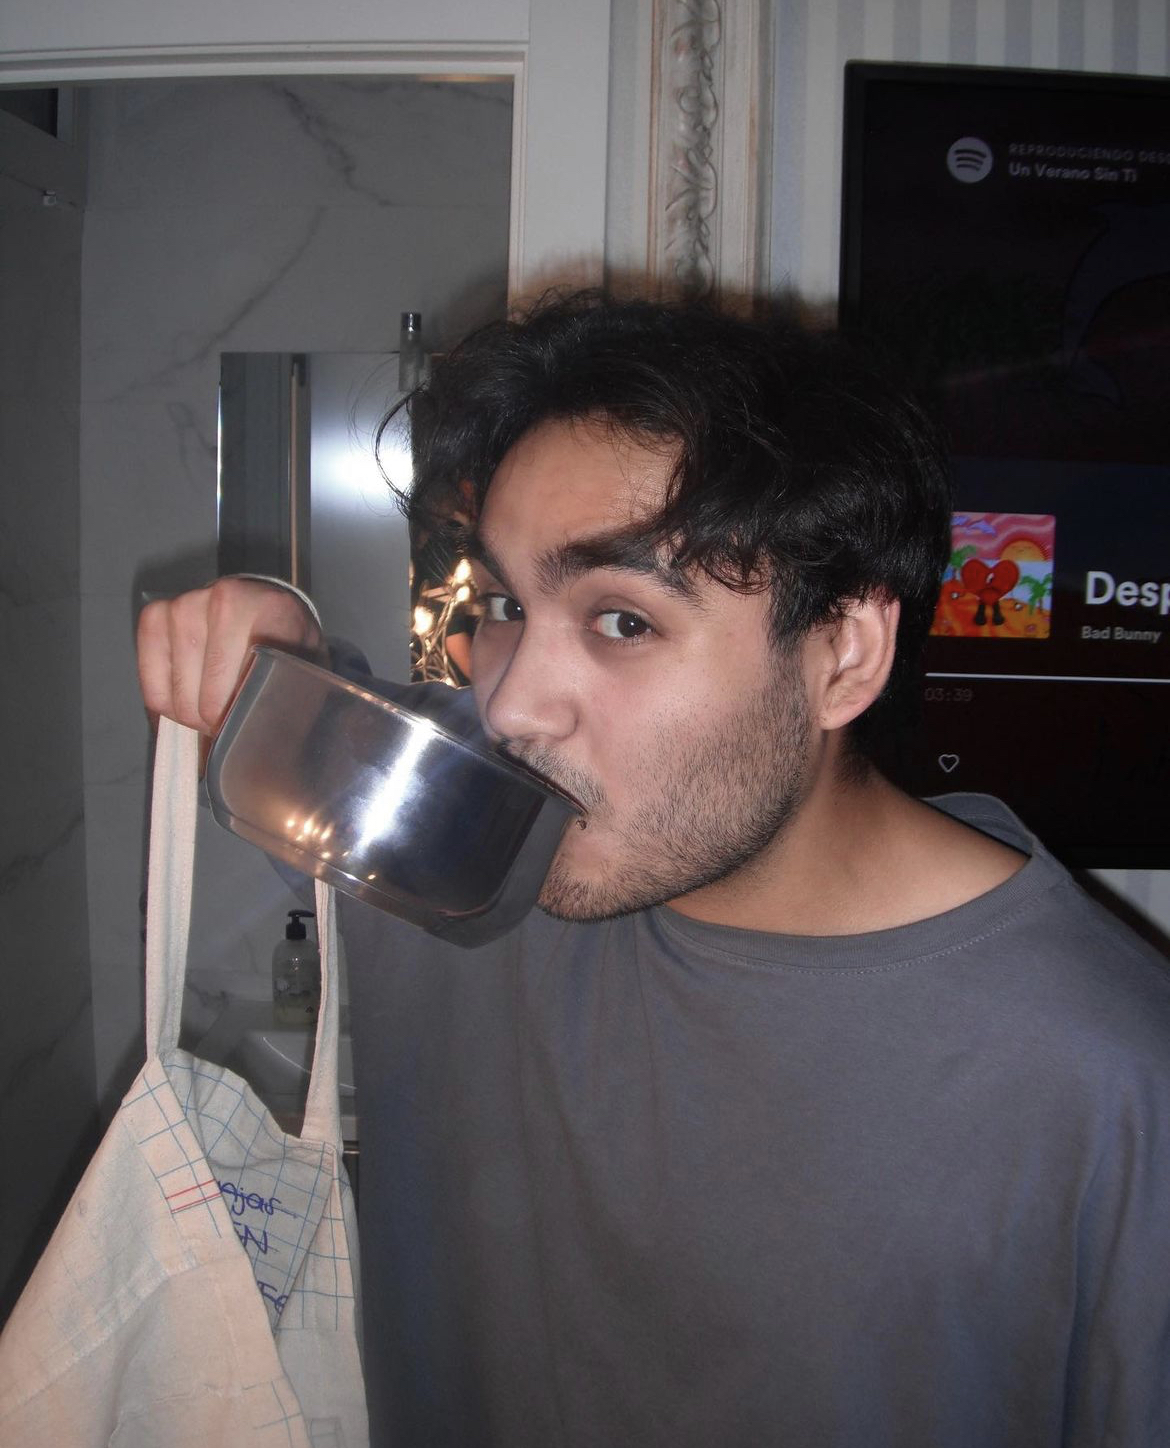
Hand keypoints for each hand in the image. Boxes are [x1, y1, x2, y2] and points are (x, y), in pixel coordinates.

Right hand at [137, 578, 324, 733]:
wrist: (266, 610)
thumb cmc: (286, 648)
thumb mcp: (304, 673)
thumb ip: (293, 707)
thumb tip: (267, 771)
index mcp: (274, 612)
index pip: (249, 684)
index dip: (243, 720)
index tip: (249, 731)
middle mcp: (228, 600)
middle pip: (208, 699)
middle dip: (218, 723)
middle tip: (234, 722)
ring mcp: (187, 604)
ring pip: (178, 696)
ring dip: (194, 716)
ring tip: (215, 709)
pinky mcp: (156, 616)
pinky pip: (152, 684)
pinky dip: (166, 705)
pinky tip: (188, 701)